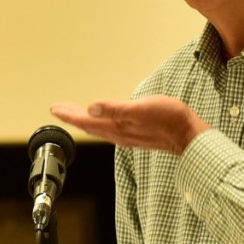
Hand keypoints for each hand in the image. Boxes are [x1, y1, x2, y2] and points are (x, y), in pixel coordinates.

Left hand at [50, 96, 208, 153]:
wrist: (190, 135)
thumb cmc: (170, 119)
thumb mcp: (141, 109)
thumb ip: (115, 109)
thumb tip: (91, 108)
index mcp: (118, 127)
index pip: (87, 121)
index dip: (69, 115)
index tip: (54, 108)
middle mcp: (120, 134)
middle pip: (90, 126)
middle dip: (73, 117)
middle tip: (58, 108)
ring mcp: (128, 135)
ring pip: (99, 128)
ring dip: (85, 120)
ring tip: (75, 112)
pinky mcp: (137, 134)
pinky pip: (110, 129)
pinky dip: (100, 123)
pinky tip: (103, 120)